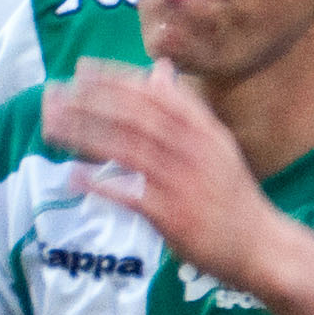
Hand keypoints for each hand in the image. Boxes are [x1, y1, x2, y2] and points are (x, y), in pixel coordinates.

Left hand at [40, 58, 297, 290]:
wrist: (260, 245)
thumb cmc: (230, 193)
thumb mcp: (214, 142)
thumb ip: (184, 107)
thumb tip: (159, 69)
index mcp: (203, 129)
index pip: (154, 94)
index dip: (116, 80)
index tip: (82, 69)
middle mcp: (193, 149)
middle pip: (135, 117)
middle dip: (91, 102)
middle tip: (55, 95)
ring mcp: (183, 183)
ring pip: (128, 150)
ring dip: (87, 136)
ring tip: (53, 128)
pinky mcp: (173, 216)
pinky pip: (131, 196)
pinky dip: (102, 185)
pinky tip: (74, 177)